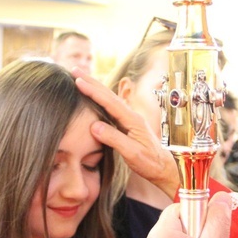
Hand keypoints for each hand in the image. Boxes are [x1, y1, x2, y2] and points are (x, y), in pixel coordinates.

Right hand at [72, 68, 178, 197]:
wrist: (163, 168)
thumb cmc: (150, 162)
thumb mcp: (132, 153)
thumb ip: (114, 139)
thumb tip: (94, 126)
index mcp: (133, 120)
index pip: (109, 102)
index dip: (93, 91)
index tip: (78, 81)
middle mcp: (131, 115)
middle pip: (108, 94)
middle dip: (91, 82)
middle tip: (74, 70)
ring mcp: (129, 119)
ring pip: (109, 99)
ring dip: (94, 87)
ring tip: (80, 78)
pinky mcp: (127, 124)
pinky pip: (110, 107)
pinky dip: (100, 98)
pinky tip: (94, 96)